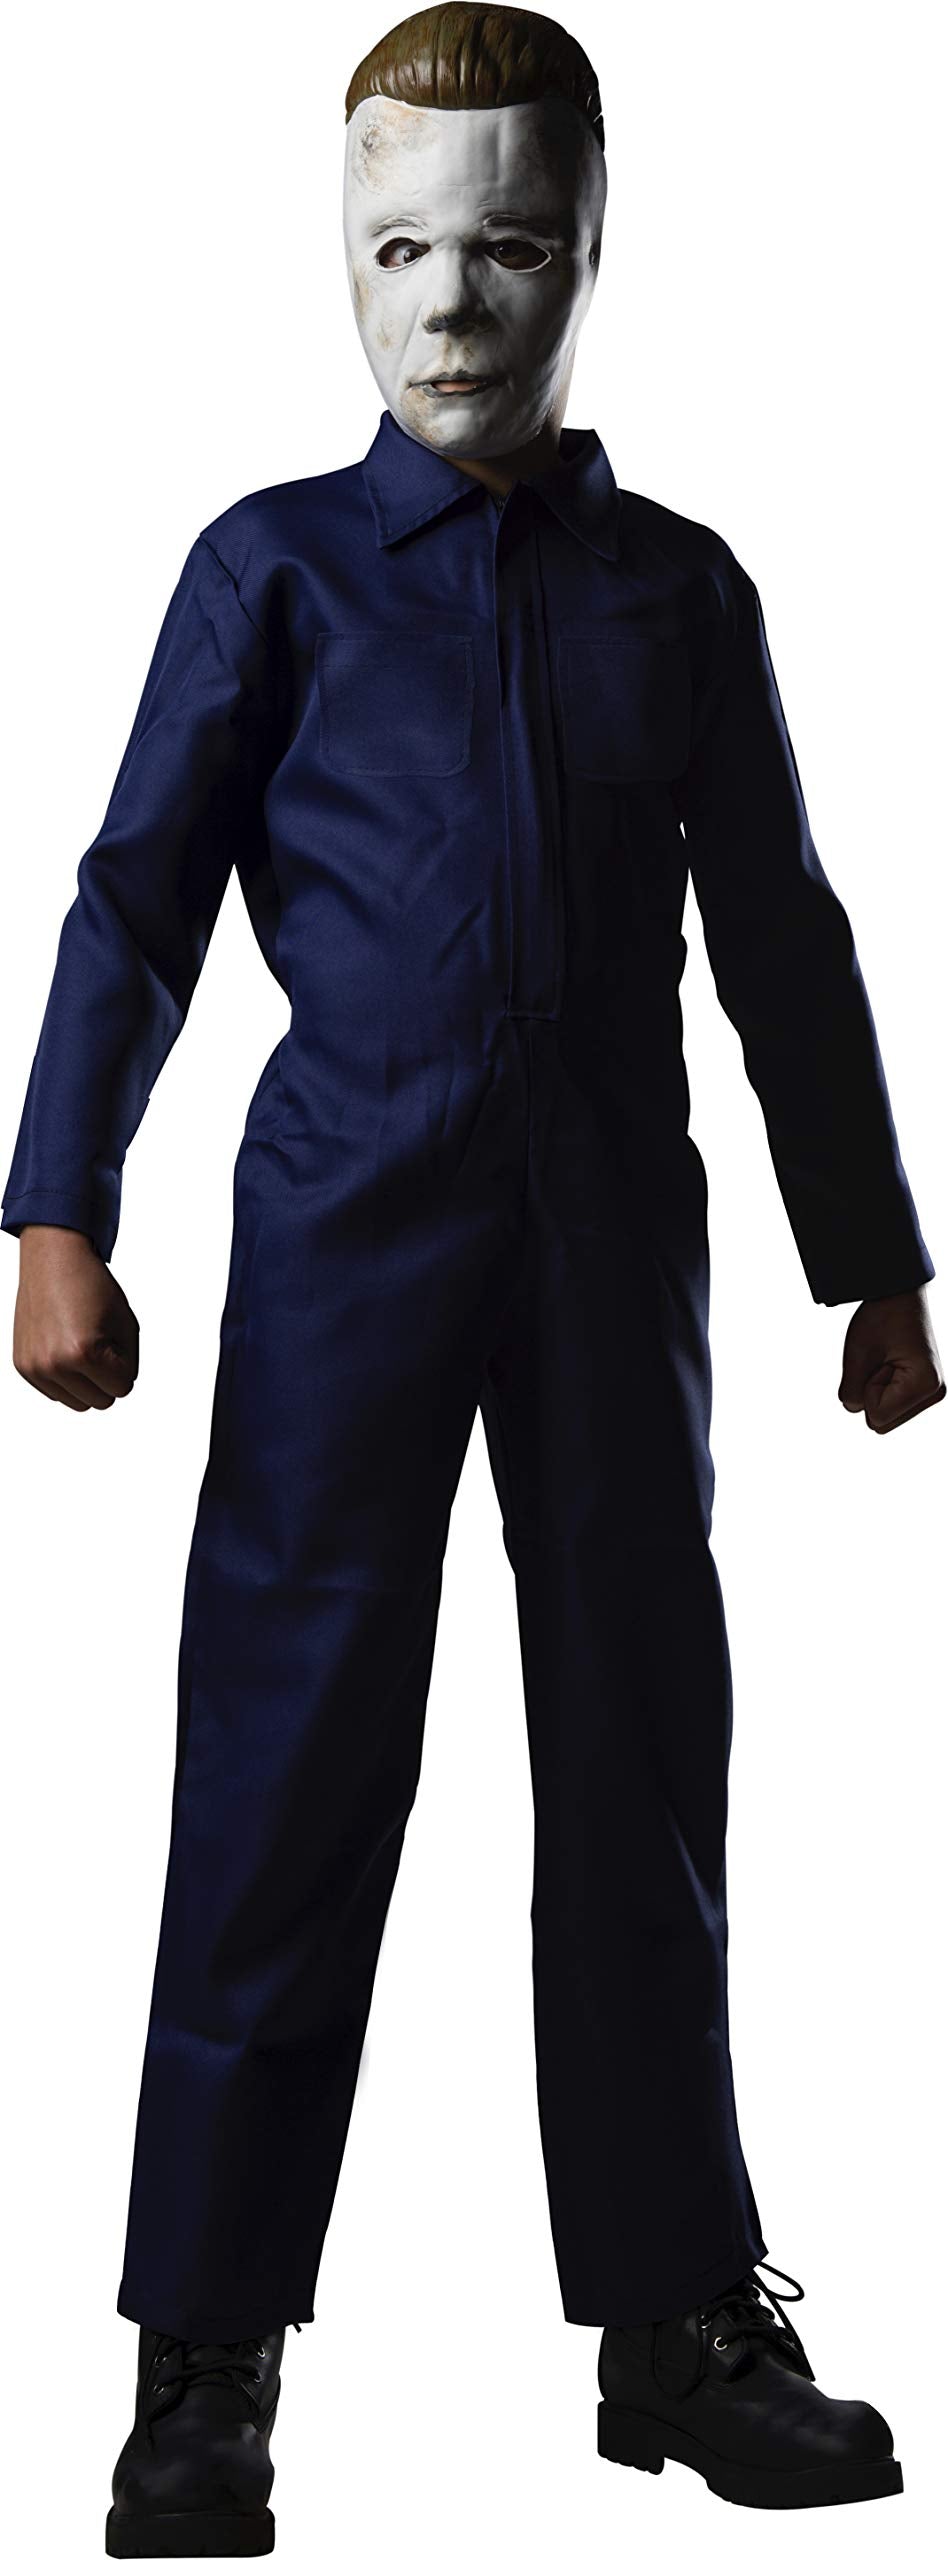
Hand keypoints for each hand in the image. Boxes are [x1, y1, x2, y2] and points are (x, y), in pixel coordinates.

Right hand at [12, 1224, 138, 1410]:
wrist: (53, 1259)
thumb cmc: (91, 1286)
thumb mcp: (126, 1325)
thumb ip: (128, 1363)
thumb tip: (119, 1389)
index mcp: (83, 1353)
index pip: (122, 1388)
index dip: (124, 1363)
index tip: (112, 1337)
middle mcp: (54, 1364)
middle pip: (100, 1402)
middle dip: (106, 1377)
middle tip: (98, 1343)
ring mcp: (35, 1367)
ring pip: (77, 1403)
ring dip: (86, 1382)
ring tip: (81, 1347)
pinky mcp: (23, 1366)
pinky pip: (55, 1392)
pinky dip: (65, 1377)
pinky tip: (63, 1348)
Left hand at [838, 1285, 944, 1433]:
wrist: (900, 1292)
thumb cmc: (882, 1316)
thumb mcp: (858, 1353)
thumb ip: (851, 1390)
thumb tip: (852, 1408)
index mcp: (926, 1384)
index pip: (876, 1416)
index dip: (867, 1388)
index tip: (881, 1358)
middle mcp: (934, 1393)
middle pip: (881, 1423)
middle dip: (870, 1393)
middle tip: (882, 1358)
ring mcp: (931, 1393)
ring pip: (884, 1417)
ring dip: (875, 1390)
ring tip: (887, 1358)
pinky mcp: (923, 1390)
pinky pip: (889, 1406)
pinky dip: (881, 1387)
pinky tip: (891, 1363)